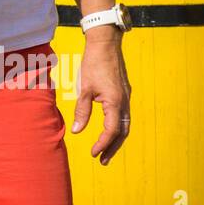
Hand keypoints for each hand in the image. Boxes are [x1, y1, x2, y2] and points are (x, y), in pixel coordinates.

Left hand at [71, 32, 130, 164]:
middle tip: (102, 160)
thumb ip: (82, 111)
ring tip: (105, 151)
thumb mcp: (84, 89)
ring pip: (125, 124)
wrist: (105, 44)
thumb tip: (77, 131)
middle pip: (123, 132)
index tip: (93, 154)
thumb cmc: (93, 64)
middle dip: (113, 148)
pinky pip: (124, 115)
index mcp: (115, 102)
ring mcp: (126, 97)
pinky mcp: (124, 93)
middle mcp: (125, 102)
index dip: (103, 144)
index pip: (111, 131)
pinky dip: (118, 127)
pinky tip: (110, 131)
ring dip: (116, 139)